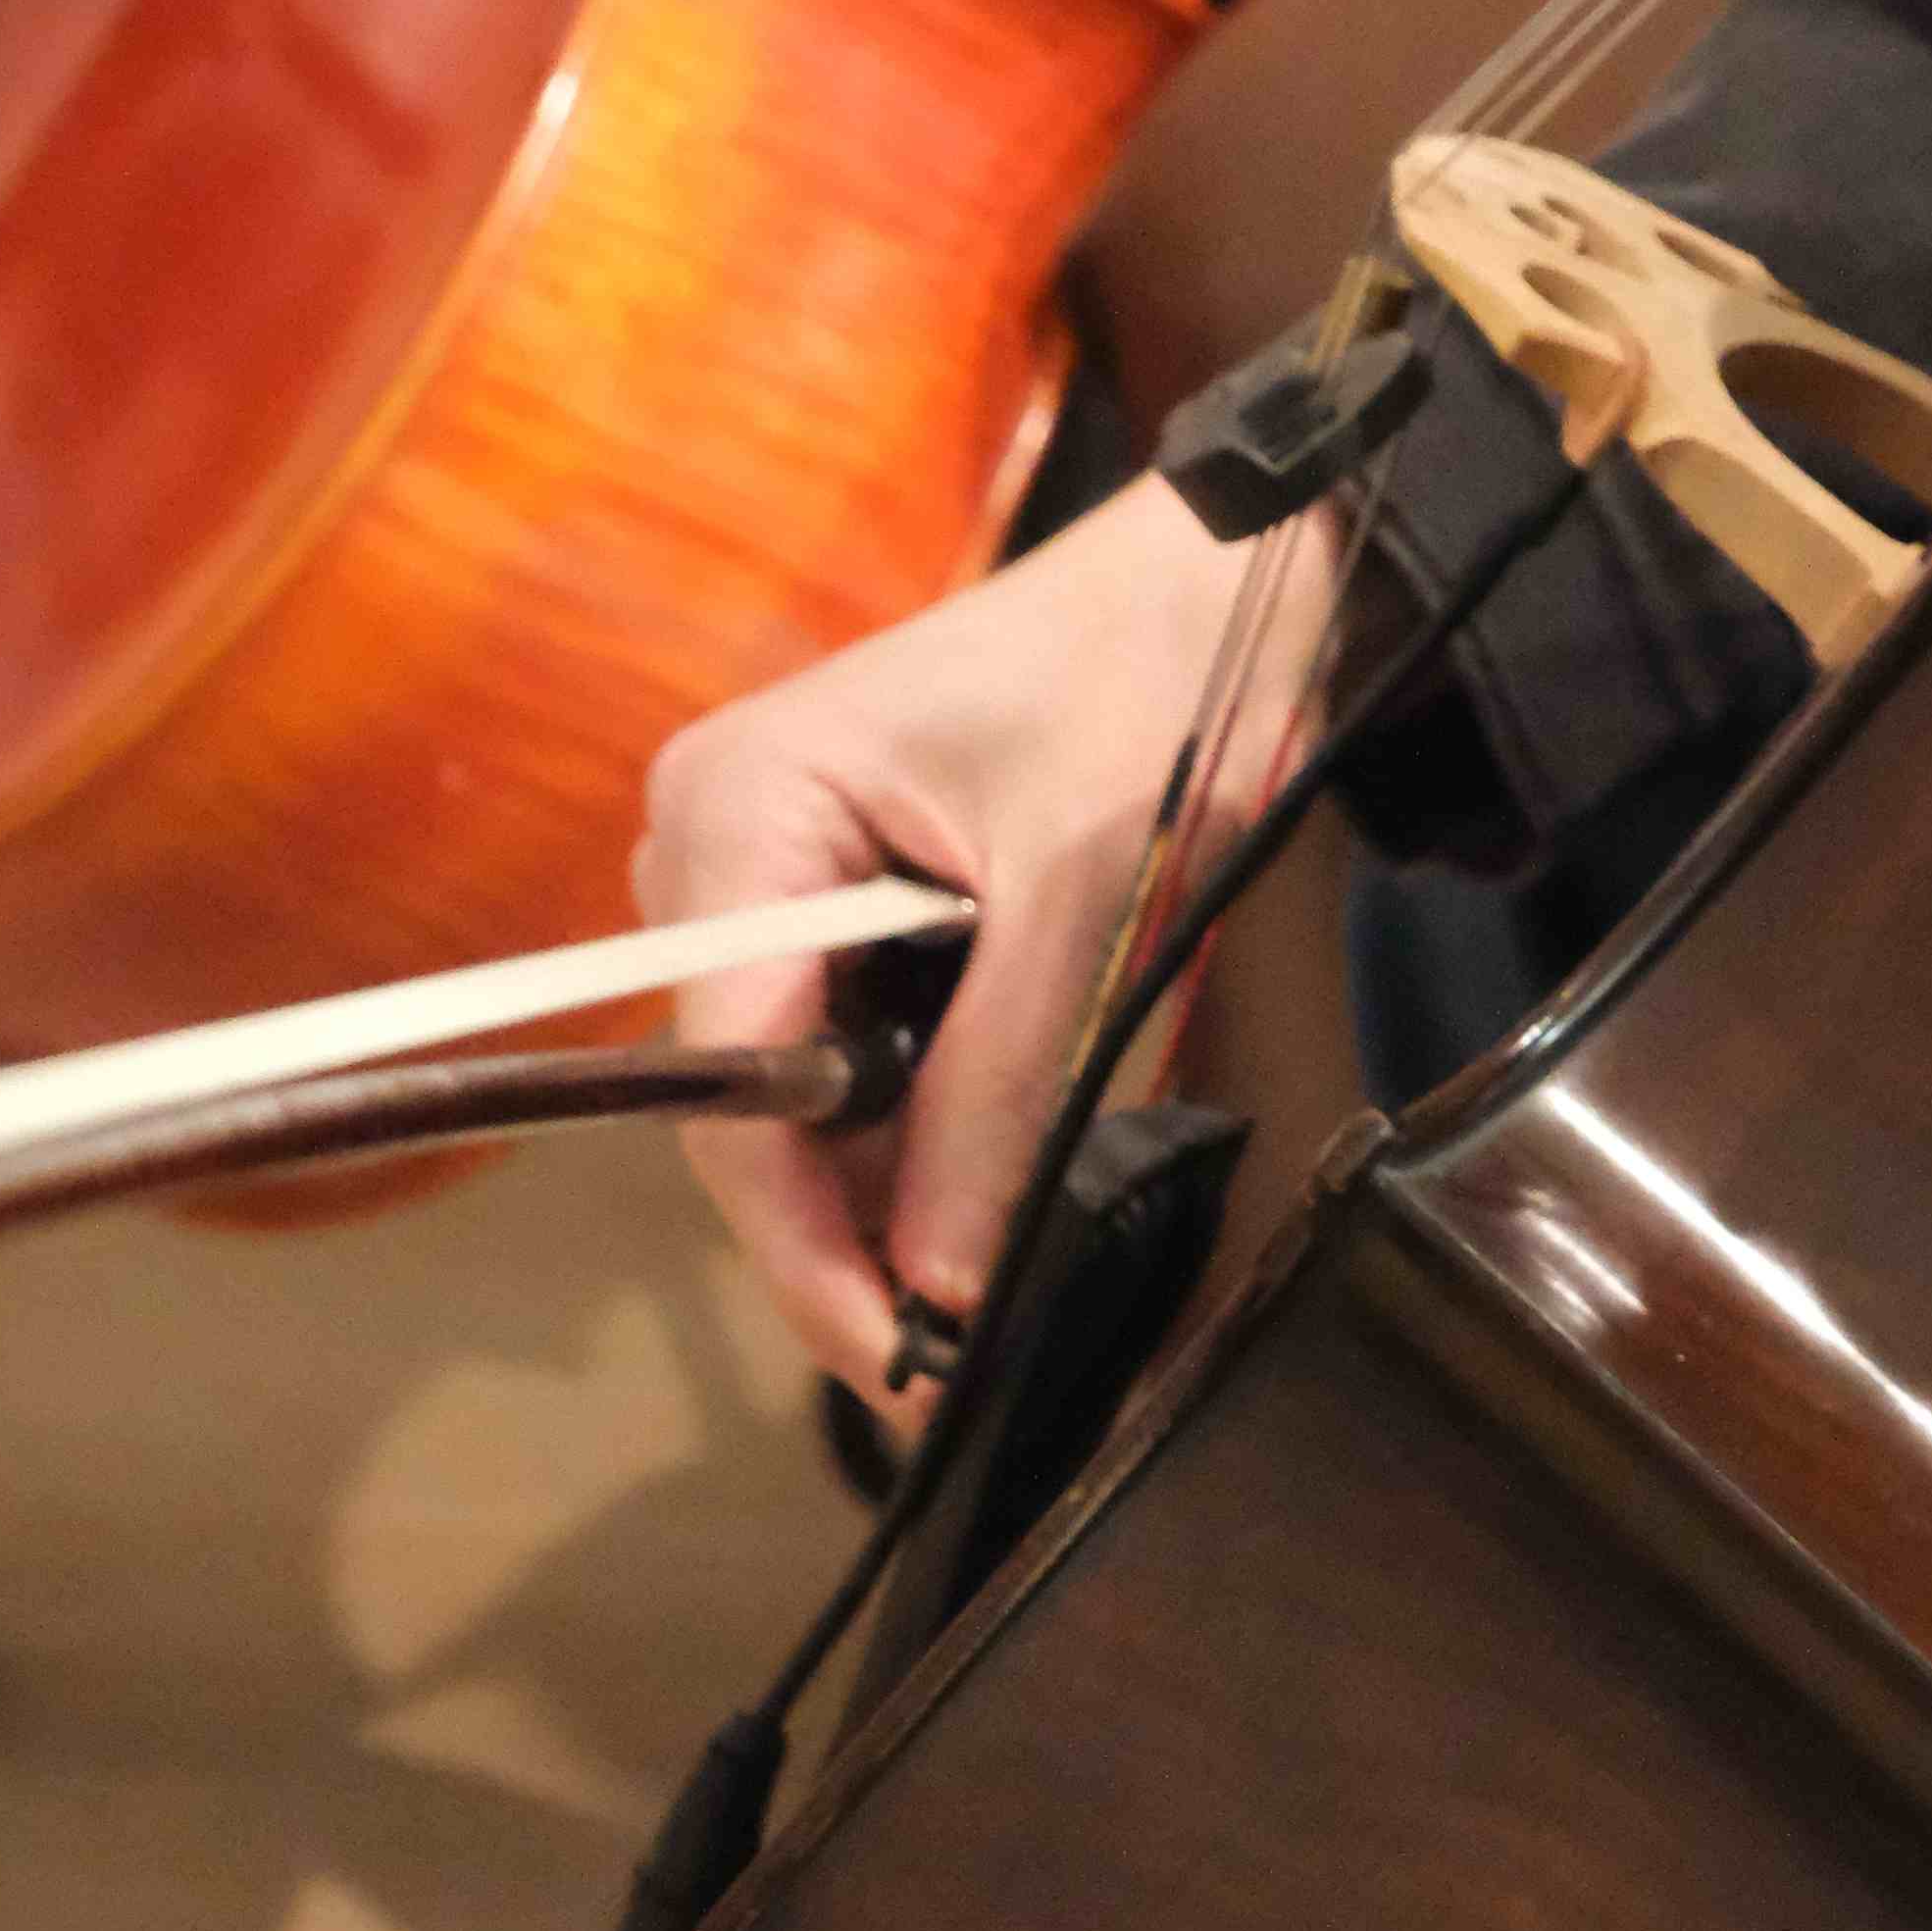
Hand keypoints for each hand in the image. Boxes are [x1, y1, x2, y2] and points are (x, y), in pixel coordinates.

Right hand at [639, 474, 1324, 1392]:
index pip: (732, 1083)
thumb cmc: (1152, 690)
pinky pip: (839, 1035)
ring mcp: (762, 861)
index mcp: (740, 813)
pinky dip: (907, 1113)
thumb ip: (998, 1097)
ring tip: (974, 1289)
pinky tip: (972, 1186)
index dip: (805, 1244)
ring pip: (795, 1082)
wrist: (1220, 569)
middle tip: (946, 1359)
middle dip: (845, 1228)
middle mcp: (711, 839)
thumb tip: (940, 1295)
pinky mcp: (825, 881)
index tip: (897, 1361)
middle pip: (751, 1097)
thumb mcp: (1085, 905)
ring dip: (880, 1181)